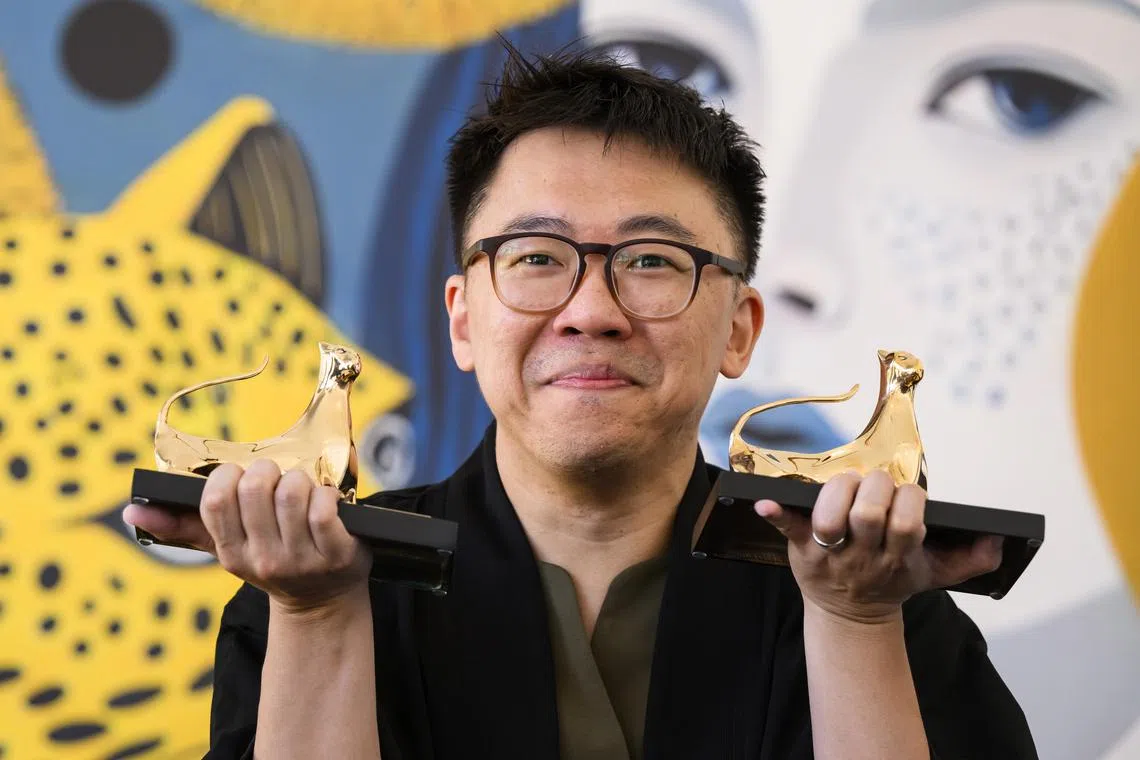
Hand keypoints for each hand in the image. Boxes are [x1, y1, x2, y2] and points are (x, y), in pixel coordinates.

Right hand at [123, 460, 371, 613]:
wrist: (320, 602)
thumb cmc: (271, 561)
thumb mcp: (227, 548)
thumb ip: (182, 527)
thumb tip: (132, 511)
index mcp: (231, 553)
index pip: (215, 502)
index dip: (227, 477)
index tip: (240, 476)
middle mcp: (263, 559)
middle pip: (255, 490)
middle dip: (266, 472)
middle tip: (275, 480)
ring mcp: (301, 560)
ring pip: (292, 494)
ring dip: (298, 482)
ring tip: (301, 491)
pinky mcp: (337, 555)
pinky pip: (324, 511)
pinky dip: (327, 496)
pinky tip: (326, 501)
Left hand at [755, 469, 1003, 623]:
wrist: (852, 614)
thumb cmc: (893, 580)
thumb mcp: (936, 574)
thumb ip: (971, 559)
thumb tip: (999, 542)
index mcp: (898, 555)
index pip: (908, 522)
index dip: (908, 502)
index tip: (906, 496)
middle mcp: (865, 553)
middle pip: (869, 513)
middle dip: (873, 491)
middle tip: (872, 488)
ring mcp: (832, 552)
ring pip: (834, 517)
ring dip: (835, 497)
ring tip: (840, 491)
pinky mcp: (803, 549)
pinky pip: (788, 528)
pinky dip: (776, 514)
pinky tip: (764, 503)